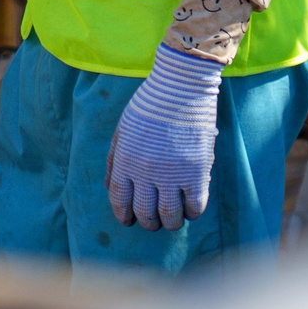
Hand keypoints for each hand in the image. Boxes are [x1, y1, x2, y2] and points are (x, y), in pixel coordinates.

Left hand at [105, 45, 226, 232]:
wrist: (181, 86)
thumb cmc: (150, 105)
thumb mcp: (123, 130)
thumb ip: (113, 160)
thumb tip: (109, 188)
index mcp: (125, 160)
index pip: (120, 200)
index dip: (124, 215)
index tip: (129, 220)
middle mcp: (146, 171)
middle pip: (145, 213)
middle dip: (148, 222)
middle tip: (154, 220)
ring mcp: (173, 173)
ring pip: (171, 216)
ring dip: (171, 222)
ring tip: (173, 218)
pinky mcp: (197, 171)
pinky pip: (195, 205)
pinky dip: (192, 213)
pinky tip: (190, 208)